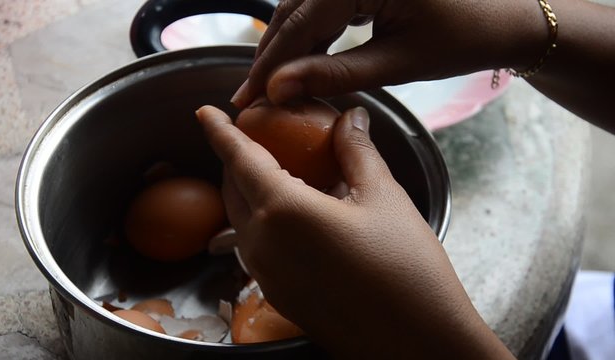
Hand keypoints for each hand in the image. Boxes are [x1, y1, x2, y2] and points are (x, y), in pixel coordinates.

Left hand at [195, 105, 513, 358]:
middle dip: (235, 160)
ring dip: (249, 192)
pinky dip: (263, 222)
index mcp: (284, 211)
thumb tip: (351, 118)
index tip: (205, 113)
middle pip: (233, 190)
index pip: (239, 159)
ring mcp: (266, 275)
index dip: (219, 132)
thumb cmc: (406, 268)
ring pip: (241, 221)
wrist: (415, 342)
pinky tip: (296, 217)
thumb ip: (357, 151)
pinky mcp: (277, 295)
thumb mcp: (384, 198)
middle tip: (255, 139)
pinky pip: (256, 247)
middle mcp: (263, 244)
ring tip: (277, 174)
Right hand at [231, 0, 547, 106]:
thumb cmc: (464, 38)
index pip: (300, 23)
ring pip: (304, 6)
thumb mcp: (398, 62)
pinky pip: (324, 4)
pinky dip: (309, 34)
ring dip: (286, 46)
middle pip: (294, 10)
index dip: (270, 64)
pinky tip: (299, 61)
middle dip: (271, 55)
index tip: (247, 97)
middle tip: (247, 95)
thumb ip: (336, 75)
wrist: (506, 16)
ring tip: (267, 84)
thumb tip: (279, 88)